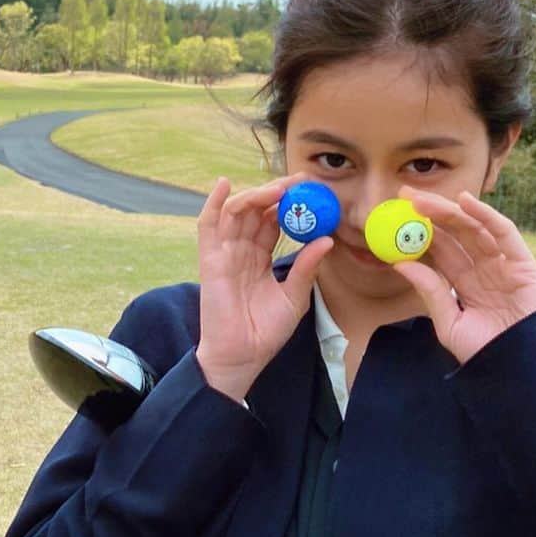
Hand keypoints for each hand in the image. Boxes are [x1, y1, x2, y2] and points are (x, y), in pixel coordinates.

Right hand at [196, 172, 333, 398]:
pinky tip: (224, 184)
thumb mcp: (295, 296)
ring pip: (237, 212)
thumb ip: (307, 267)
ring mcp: (225, 253)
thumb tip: (327, 239)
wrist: (243, 356)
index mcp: (260, 258)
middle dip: (276, 192)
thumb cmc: (266, 331)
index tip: (312, 190)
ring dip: (256, 195)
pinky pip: (208, 226)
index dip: (289, 203)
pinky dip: (213, 203)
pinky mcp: (211, 259)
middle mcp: (241, 250)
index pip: (273, 221)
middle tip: (300, 181)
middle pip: (256, 211)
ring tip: (279, 188)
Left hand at [388, 185, 535, 365]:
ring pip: (474, 229)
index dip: (420, 230)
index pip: (441, 249)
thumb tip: (401, 264)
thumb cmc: (487, 353)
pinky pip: (504, 234)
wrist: (523, 369)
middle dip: (430, 212)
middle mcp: (484, 269)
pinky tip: (465, 201)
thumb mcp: (449, 324)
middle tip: (405, 195)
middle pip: (454, 233)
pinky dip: (486, 215)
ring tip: (423, 199)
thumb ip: (430, 293)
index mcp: (465, 282)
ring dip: (449, 211)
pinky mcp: (523, 263)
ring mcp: (504, 264)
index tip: (396, 214)